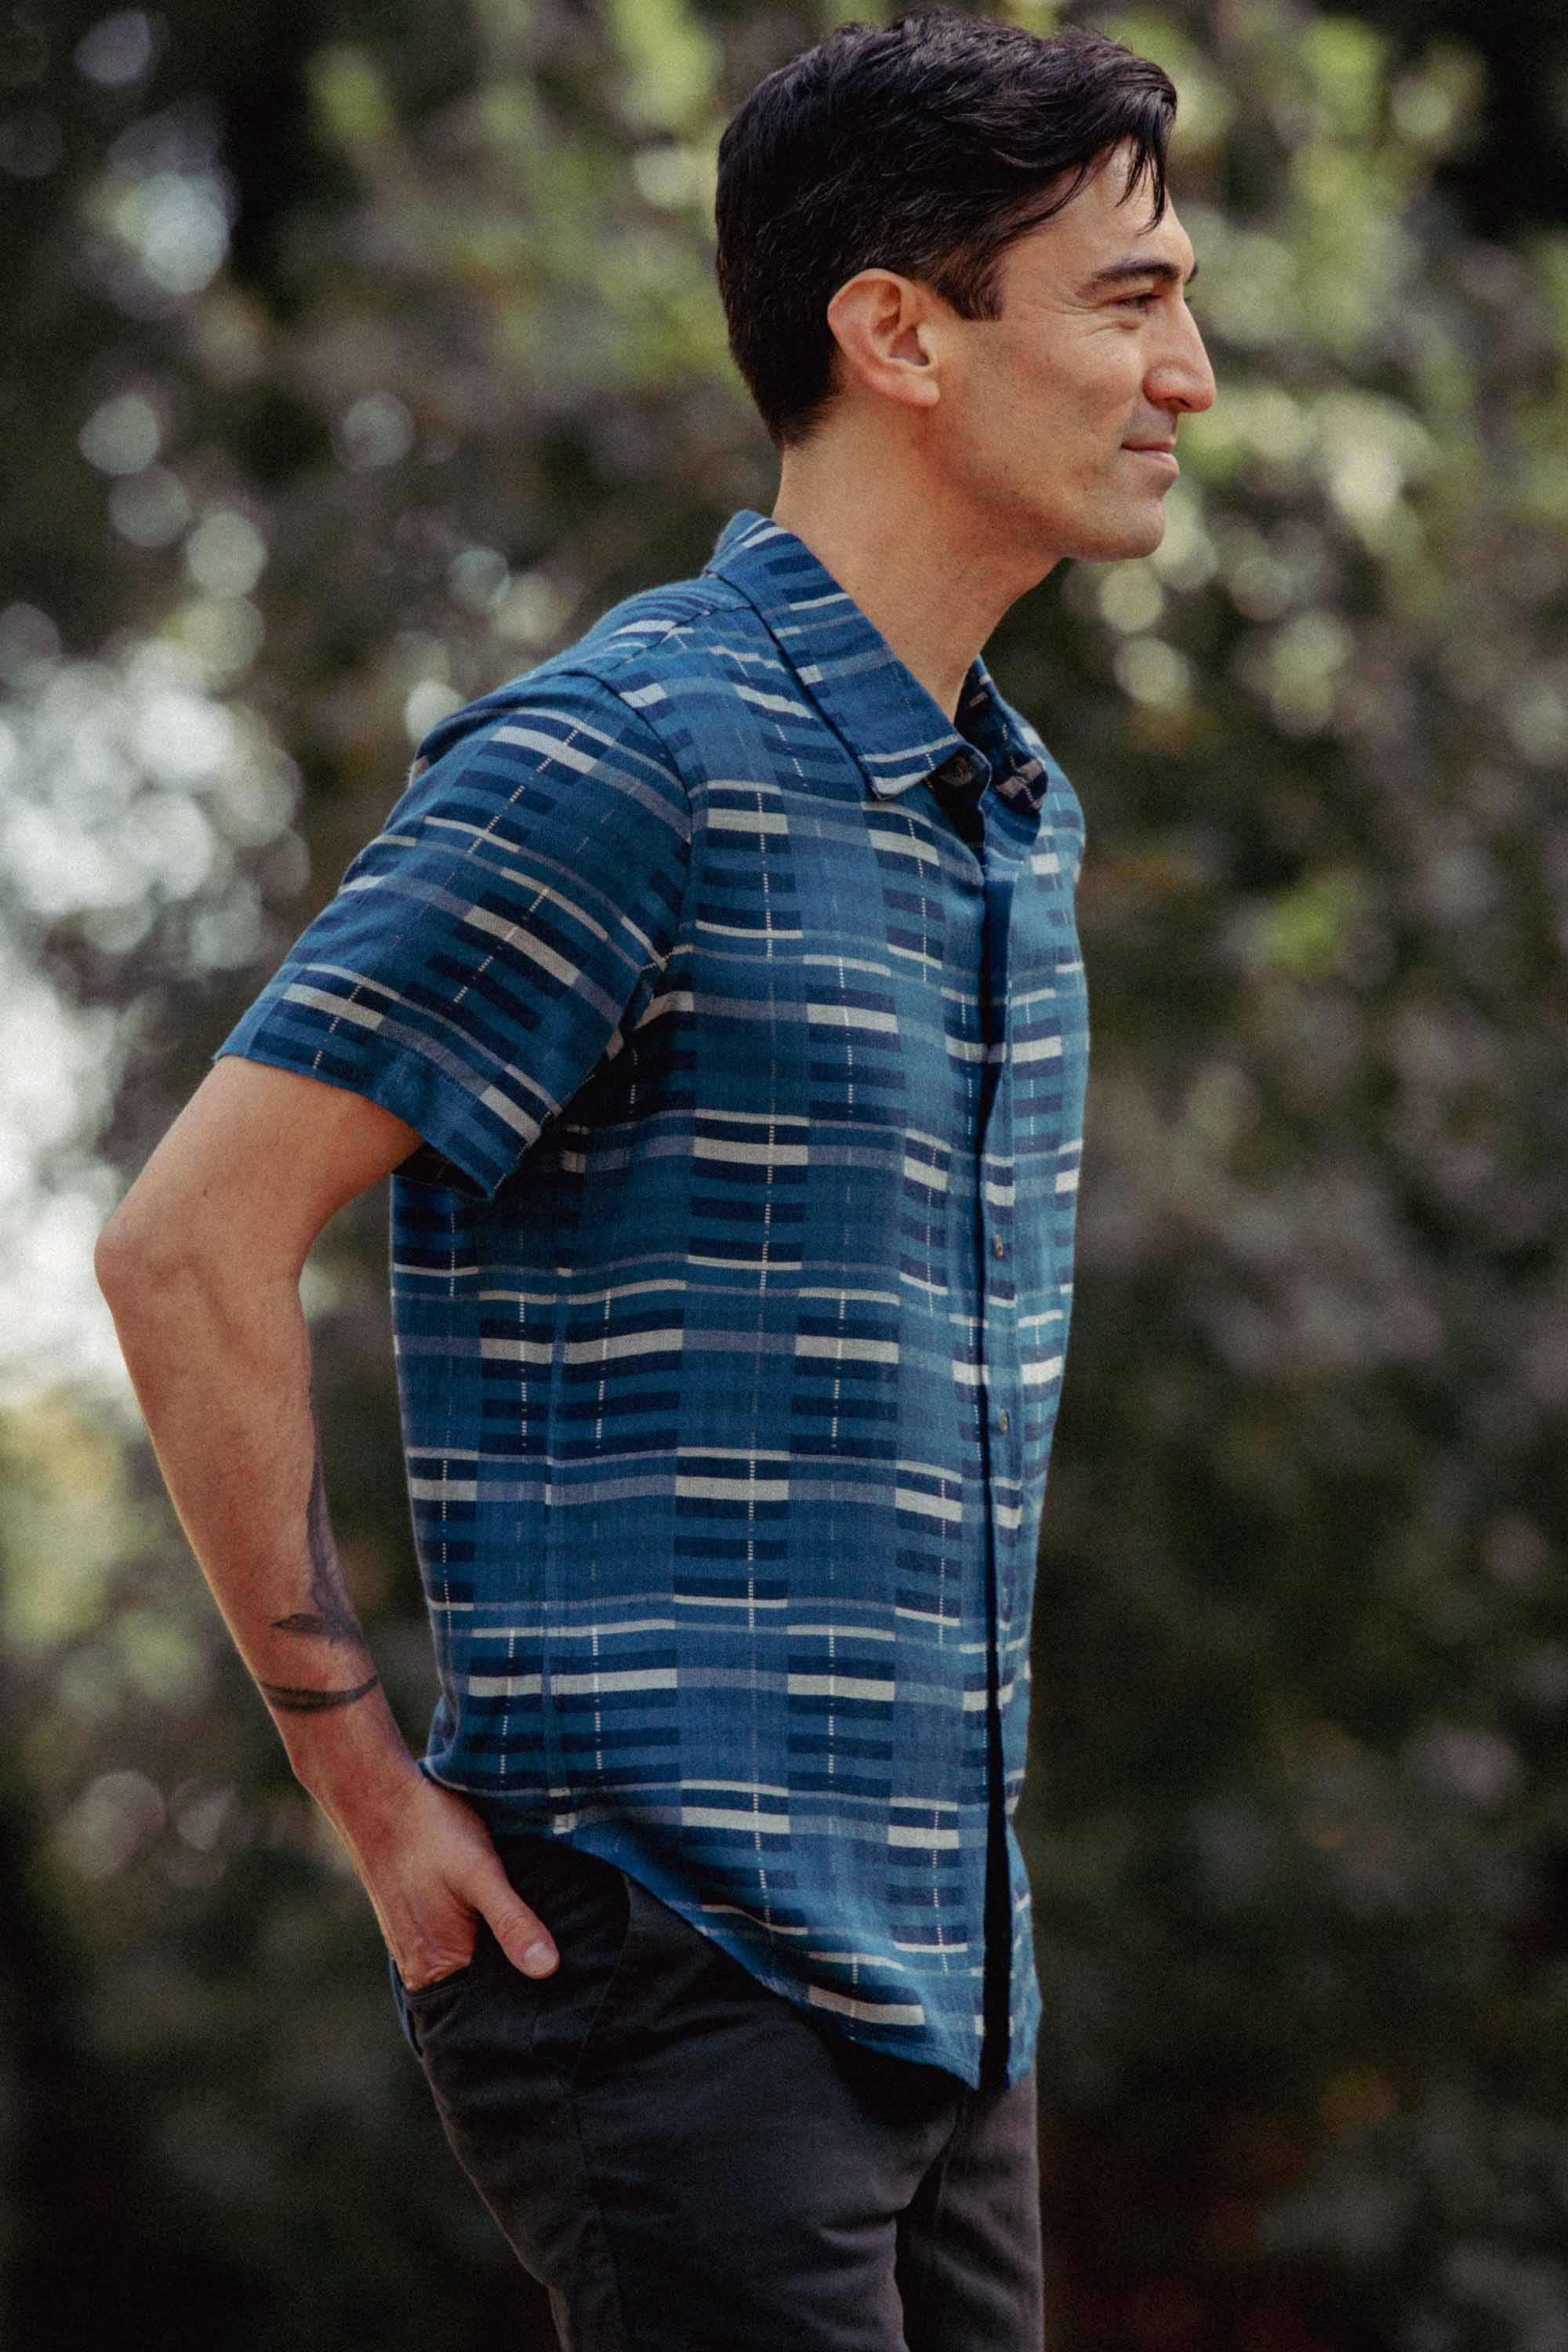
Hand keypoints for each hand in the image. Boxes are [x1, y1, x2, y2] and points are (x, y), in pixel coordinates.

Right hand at [326, 1765, 559, 1992]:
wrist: (379, 1800)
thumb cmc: (431, 1831)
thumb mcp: (481, 1872)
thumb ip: (512, 1922)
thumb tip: (549, 1970)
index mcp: (438, 1968)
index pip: (500, 1997)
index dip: (532, 1982)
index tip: (562, 1965)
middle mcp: (422, 1971)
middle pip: (485, 1985)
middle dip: (514, 1966)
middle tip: (547, 1935)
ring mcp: (415, 1952)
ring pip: (472, 1964)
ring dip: (496, 1948)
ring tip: (519, 1920)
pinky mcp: (413, 1931)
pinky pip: (455, 1947)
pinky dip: (476, 1935)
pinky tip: (489, 1912)